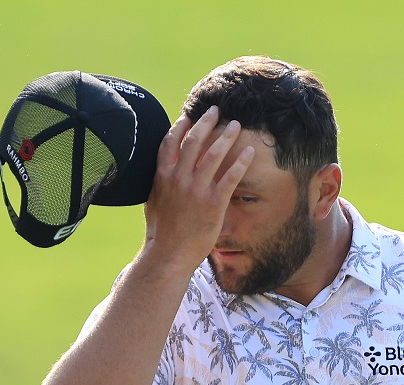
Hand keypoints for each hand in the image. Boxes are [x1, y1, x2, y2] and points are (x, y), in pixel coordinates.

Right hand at [142, 106, 253, 267]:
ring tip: (236, 126)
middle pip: (194, 140)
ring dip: (226, 136)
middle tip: (217, 111)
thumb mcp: (153, 201)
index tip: (190, 115)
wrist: (169, 254)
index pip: (171, 142)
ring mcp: (196, 190)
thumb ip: (159, 182)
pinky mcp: (213, 203)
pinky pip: (230, 177)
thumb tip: (162, 171)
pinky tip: (249, 152)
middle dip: (207, 122)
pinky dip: (240, 162)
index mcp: (162, 176)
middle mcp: (179, 178)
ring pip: (214, 154)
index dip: (181, 126)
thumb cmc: (161, 231)